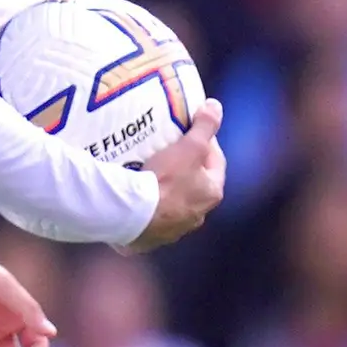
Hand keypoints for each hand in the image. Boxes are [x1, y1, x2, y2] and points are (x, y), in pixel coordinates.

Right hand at [127, 100, 226, 254]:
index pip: (216, 163)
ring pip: (173, 205)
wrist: (129, 214)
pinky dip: (145, 208)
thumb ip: (204, 126)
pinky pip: (148, 219)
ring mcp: (172, 230)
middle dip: (185, 169)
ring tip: (148, 171)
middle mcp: (197, 216)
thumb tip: (216, 106)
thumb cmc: (165, 179)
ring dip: (165, 190)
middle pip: (194, 185)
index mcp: (211, 194)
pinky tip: (133, 197)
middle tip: (169, 150)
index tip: (193, 132)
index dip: (207, 144)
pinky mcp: (148, 239)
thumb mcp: (189, 147)